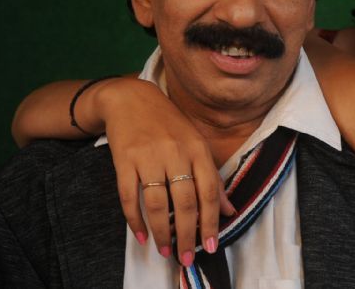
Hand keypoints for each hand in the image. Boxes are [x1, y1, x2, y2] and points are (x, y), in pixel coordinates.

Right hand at [93, 78, 234, 265]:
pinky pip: (129, 196)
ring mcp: (149, 157)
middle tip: (186, 257)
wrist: (131, 98)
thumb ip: (212, 177)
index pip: (209, 192)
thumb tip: (230, 210)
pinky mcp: (124, 160)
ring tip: (165, 249)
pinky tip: (140, 235)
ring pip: (157, 203)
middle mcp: (175, 153)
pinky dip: (134, 219)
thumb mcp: (196, 144)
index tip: (211, 246)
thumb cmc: (169, 124)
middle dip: (188, 234)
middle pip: (185, 202)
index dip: (211, 222)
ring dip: (162, 232)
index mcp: (197, 149)